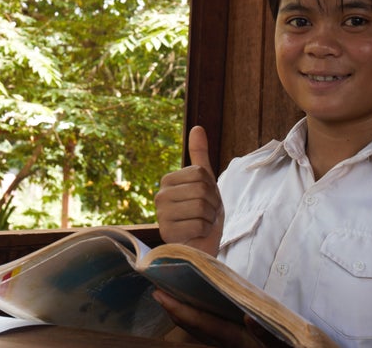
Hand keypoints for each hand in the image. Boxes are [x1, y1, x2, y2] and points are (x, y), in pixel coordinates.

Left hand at [153, 290, 288, 347]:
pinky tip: (196, 312)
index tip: (160, 295)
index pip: (205, 324)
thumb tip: (248, 317)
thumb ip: (268, 335)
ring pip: (202, 333)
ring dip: (185, 317)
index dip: (181, 310)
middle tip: (156, 291)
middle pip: (197, 329)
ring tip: (170, 298)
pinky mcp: (238, 344)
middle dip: (175, 311)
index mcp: (239, 341)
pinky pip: (213, 333)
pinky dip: (200, 321)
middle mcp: (231, 345)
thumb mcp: (286, 345)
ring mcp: (233, 346)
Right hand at [154, 126, 223, 256]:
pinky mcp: (166, 234)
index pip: (201, 173)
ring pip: (201, 206)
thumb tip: (197, 127)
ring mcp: (161, 215)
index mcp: (168, 180)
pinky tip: (195, 236)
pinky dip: (203, 232)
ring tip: (200, 224)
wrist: (202, 245)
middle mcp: (159, 196)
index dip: (212, 188)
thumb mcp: (205, 182)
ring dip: (209, 219)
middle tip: (205, 215)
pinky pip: (198, 225)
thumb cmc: (203, 214)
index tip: (206, 200)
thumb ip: (199, 155)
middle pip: (202, 189)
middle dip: (212, 205)